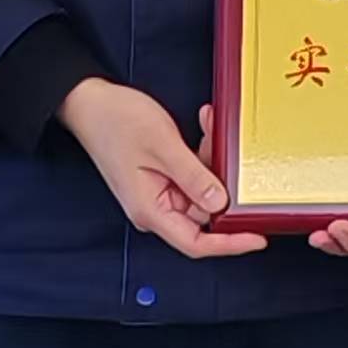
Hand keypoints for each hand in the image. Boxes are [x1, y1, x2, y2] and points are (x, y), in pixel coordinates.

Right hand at [56, 82, 266, 258]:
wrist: (89, 103)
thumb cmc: (114, 122)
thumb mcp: (162, 146)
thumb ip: (193, 176)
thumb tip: (220, 203)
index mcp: (151, 210)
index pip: (196, 242)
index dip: (229, 244)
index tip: (258, 238)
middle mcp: (155, 207)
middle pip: (204, 212)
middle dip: (222, 180)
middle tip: (226, 146)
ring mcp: (159, 193)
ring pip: (202, 189)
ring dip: (211, 159)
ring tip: (208, 127)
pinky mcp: (162, 178)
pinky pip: (193, 174)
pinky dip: (202, 153)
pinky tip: (203, 126)